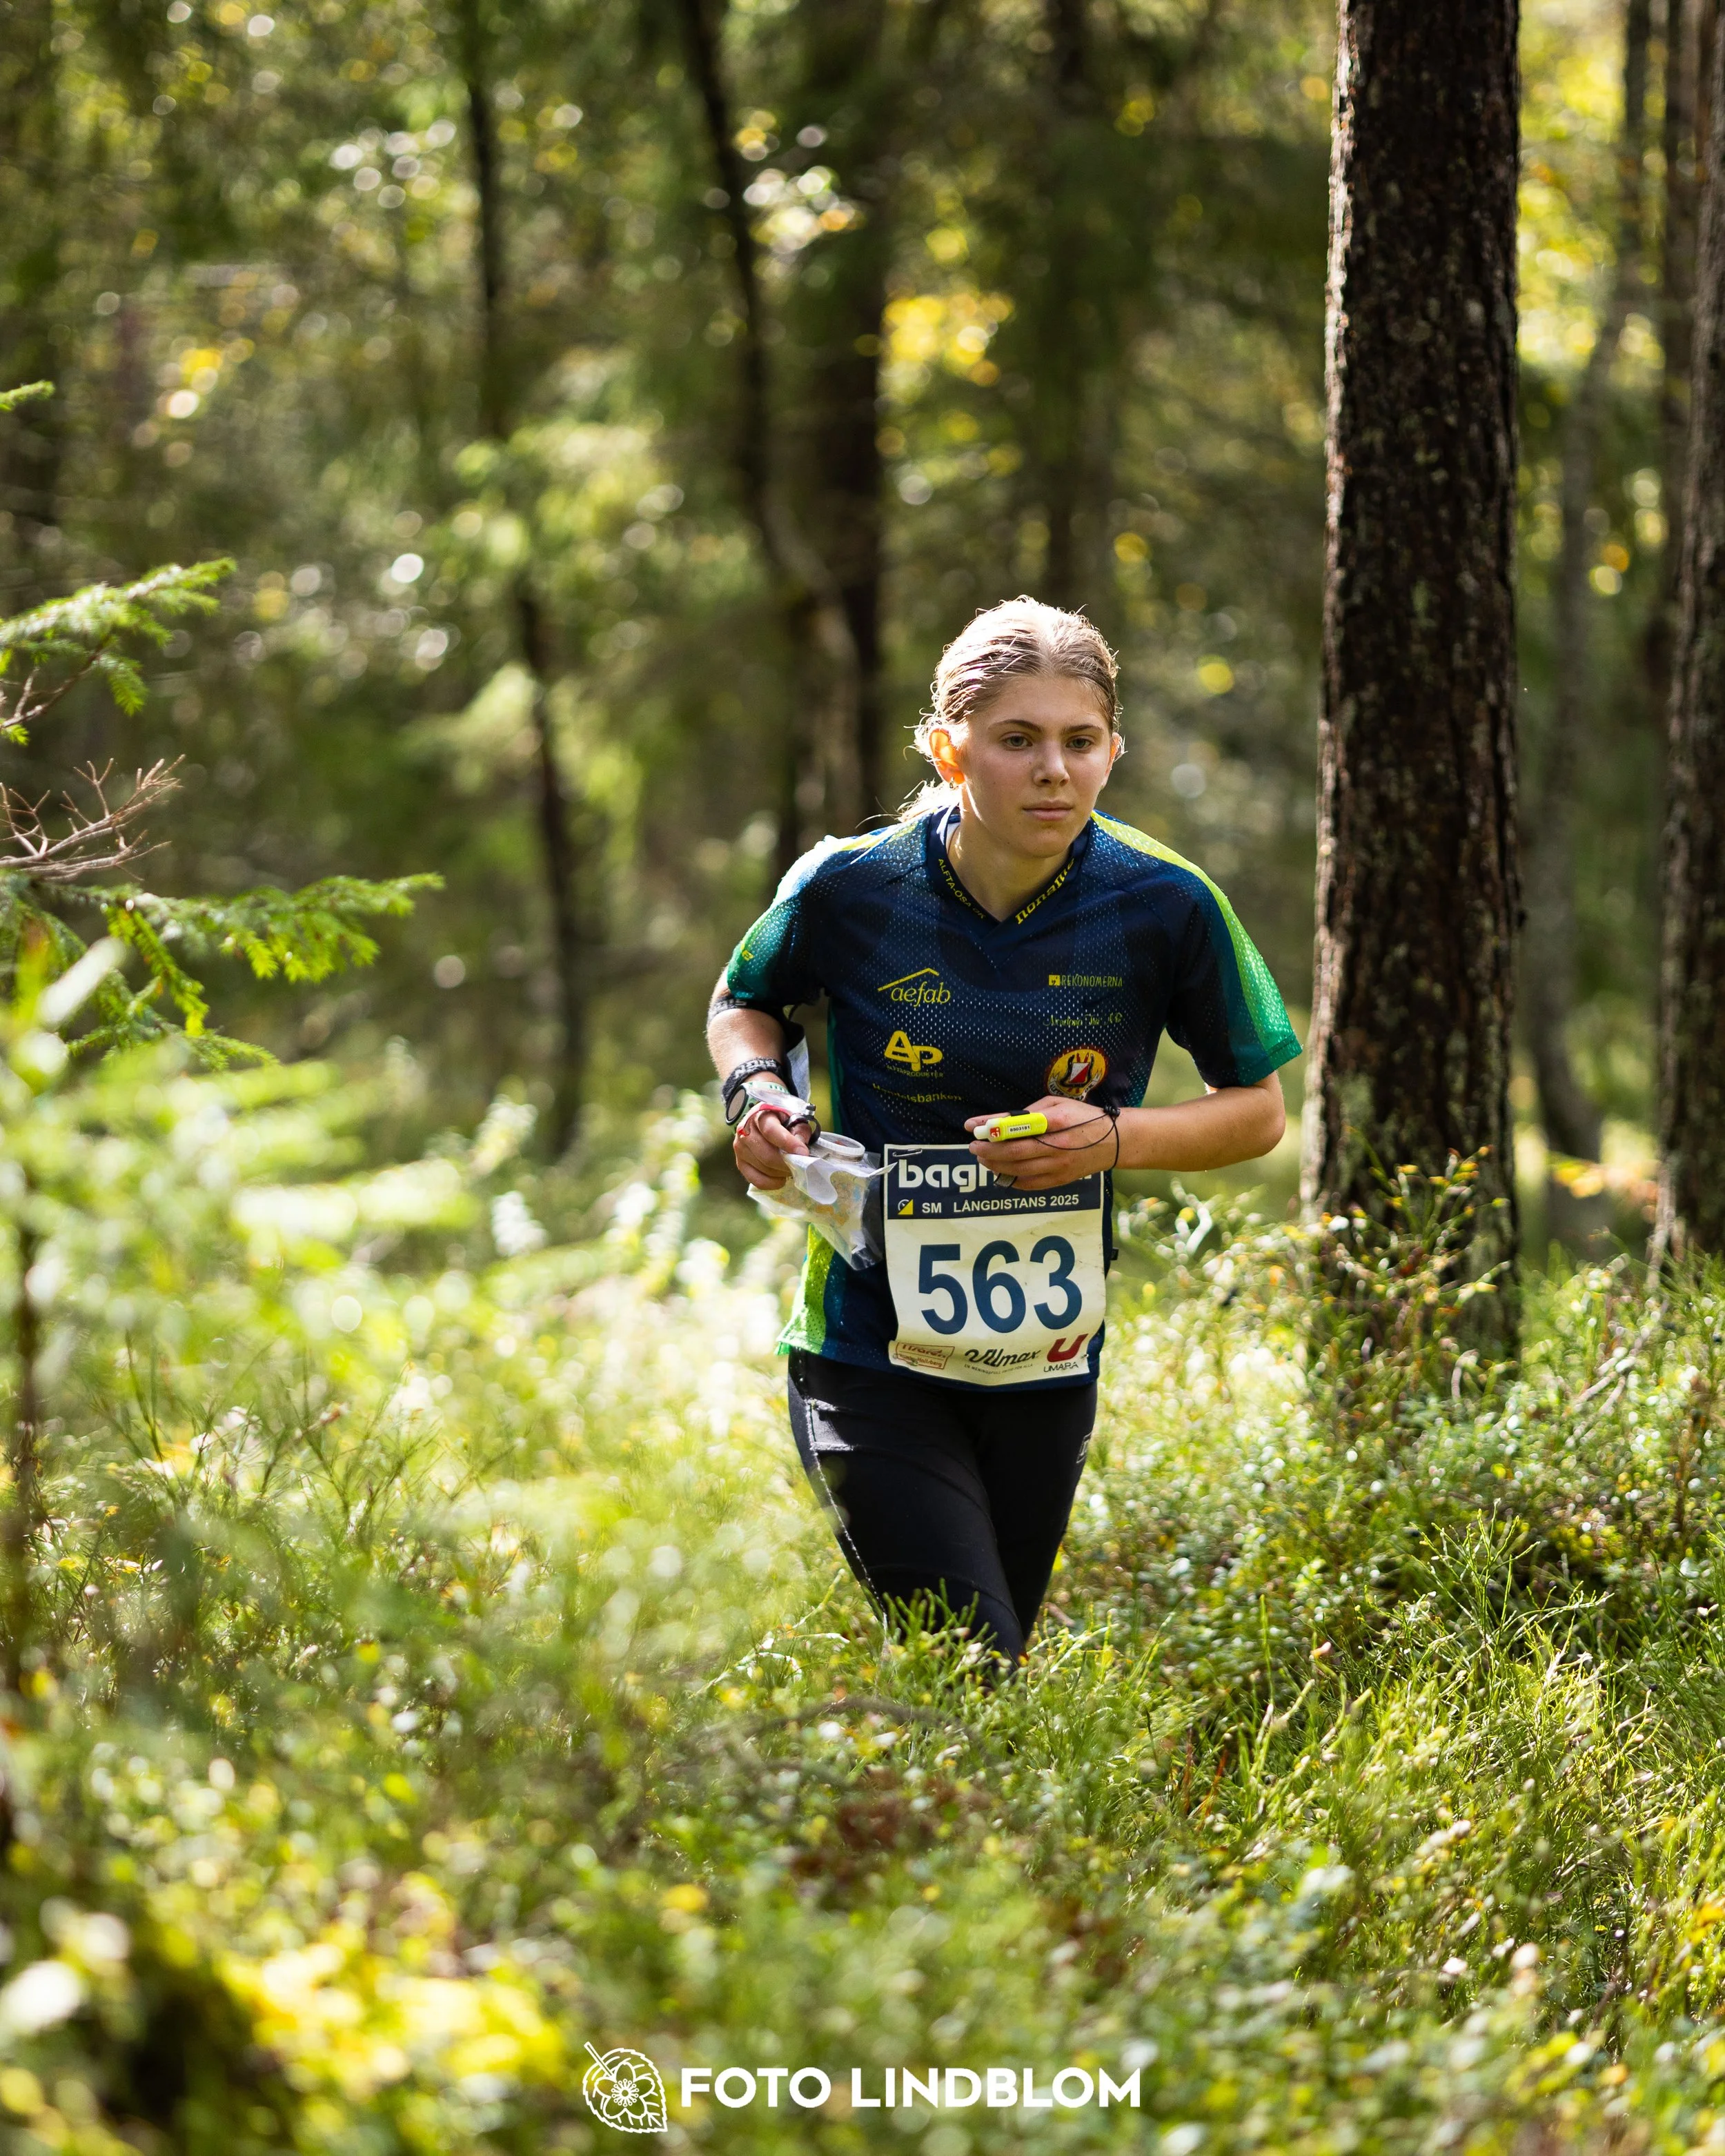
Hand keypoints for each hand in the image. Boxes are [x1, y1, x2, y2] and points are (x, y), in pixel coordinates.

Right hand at [733, 1095, 813, 1188]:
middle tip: (800, 1166)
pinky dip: (772, 1183)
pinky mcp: (740, 1164)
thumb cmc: (781, 1120)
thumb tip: (800, 1150)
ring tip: (791, 1169)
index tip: (803, 1152)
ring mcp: (740, 1149)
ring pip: (763, 1168)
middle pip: (767, 1155)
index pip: (771, 1131)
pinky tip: (781, 1178)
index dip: (788, 1143)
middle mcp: (745, 1132)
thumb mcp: (793, 1118)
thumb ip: (799, 1131)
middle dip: (787, 1163)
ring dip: (781, 1172)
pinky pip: (756, 1180)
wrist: (763, 1122)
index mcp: (759, 1116)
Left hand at [965, 1094, 1117, 1190]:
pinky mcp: (1061, 1180)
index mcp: (1057, 1121)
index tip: (973, 1127)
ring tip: (983, 1158)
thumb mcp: (1058, 1104)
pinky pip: (1030, 1184)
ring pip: (1019, 1170)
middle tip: (974, 1147)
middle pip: (1014, 1152)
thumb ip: (1030, 1113)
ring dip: (995, 1165)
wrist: (1116, 1141)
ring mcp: (1060, 1166)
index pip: (1017, 1126)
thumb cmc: (1084, 1117)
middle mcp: (1058, 1146)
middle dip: (988, 1151)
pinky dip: (1012, 1179)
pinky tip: (1002, 1172)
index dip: (992, 1127)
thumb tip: (1000, 1122)